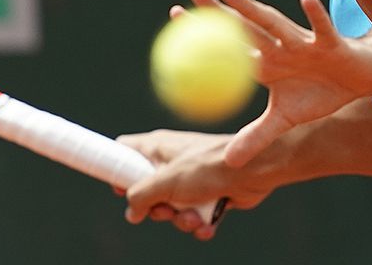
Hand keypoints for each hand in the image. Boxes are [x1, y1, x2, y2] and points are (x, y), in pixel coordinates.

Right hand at [118, 129, 272, 239]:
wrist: (254, 172)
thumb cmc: (209, 166)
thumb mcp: (166, 181)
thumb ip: (140, 195)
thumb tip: (131, 212)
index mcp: (157, 147)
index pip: (124, 151)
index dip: (117, 170)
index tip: (120, 190)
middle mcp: (171, 162)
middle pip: (145, 191)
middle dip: (156, 209)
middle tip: (166, 209)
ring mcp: (189, 179)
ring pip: (170, 208)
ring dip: (180, 220)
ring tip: (194, 217)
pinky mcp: (207, 194)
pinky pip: (193, 216)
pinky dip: (199, 224)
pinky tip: (207, 224)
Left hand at [191, 0, 371, 167]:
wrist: (360, 82)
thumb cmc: (319, 94)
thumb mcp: (285, 119)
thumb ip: (257, 136)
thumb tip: (229, 163)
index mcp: (265, 62)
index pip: (229, 45)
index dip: (205, 32)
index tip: (175, 15)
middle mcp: (278, 47)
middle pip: (245, 26)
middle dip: (220, 10)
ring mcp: (302, 43)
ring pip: (273, 23)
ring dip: (251, 8)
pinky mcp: (330, 43)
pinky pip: (321, 28)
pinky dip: (315, 16)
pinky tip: (306, 0)